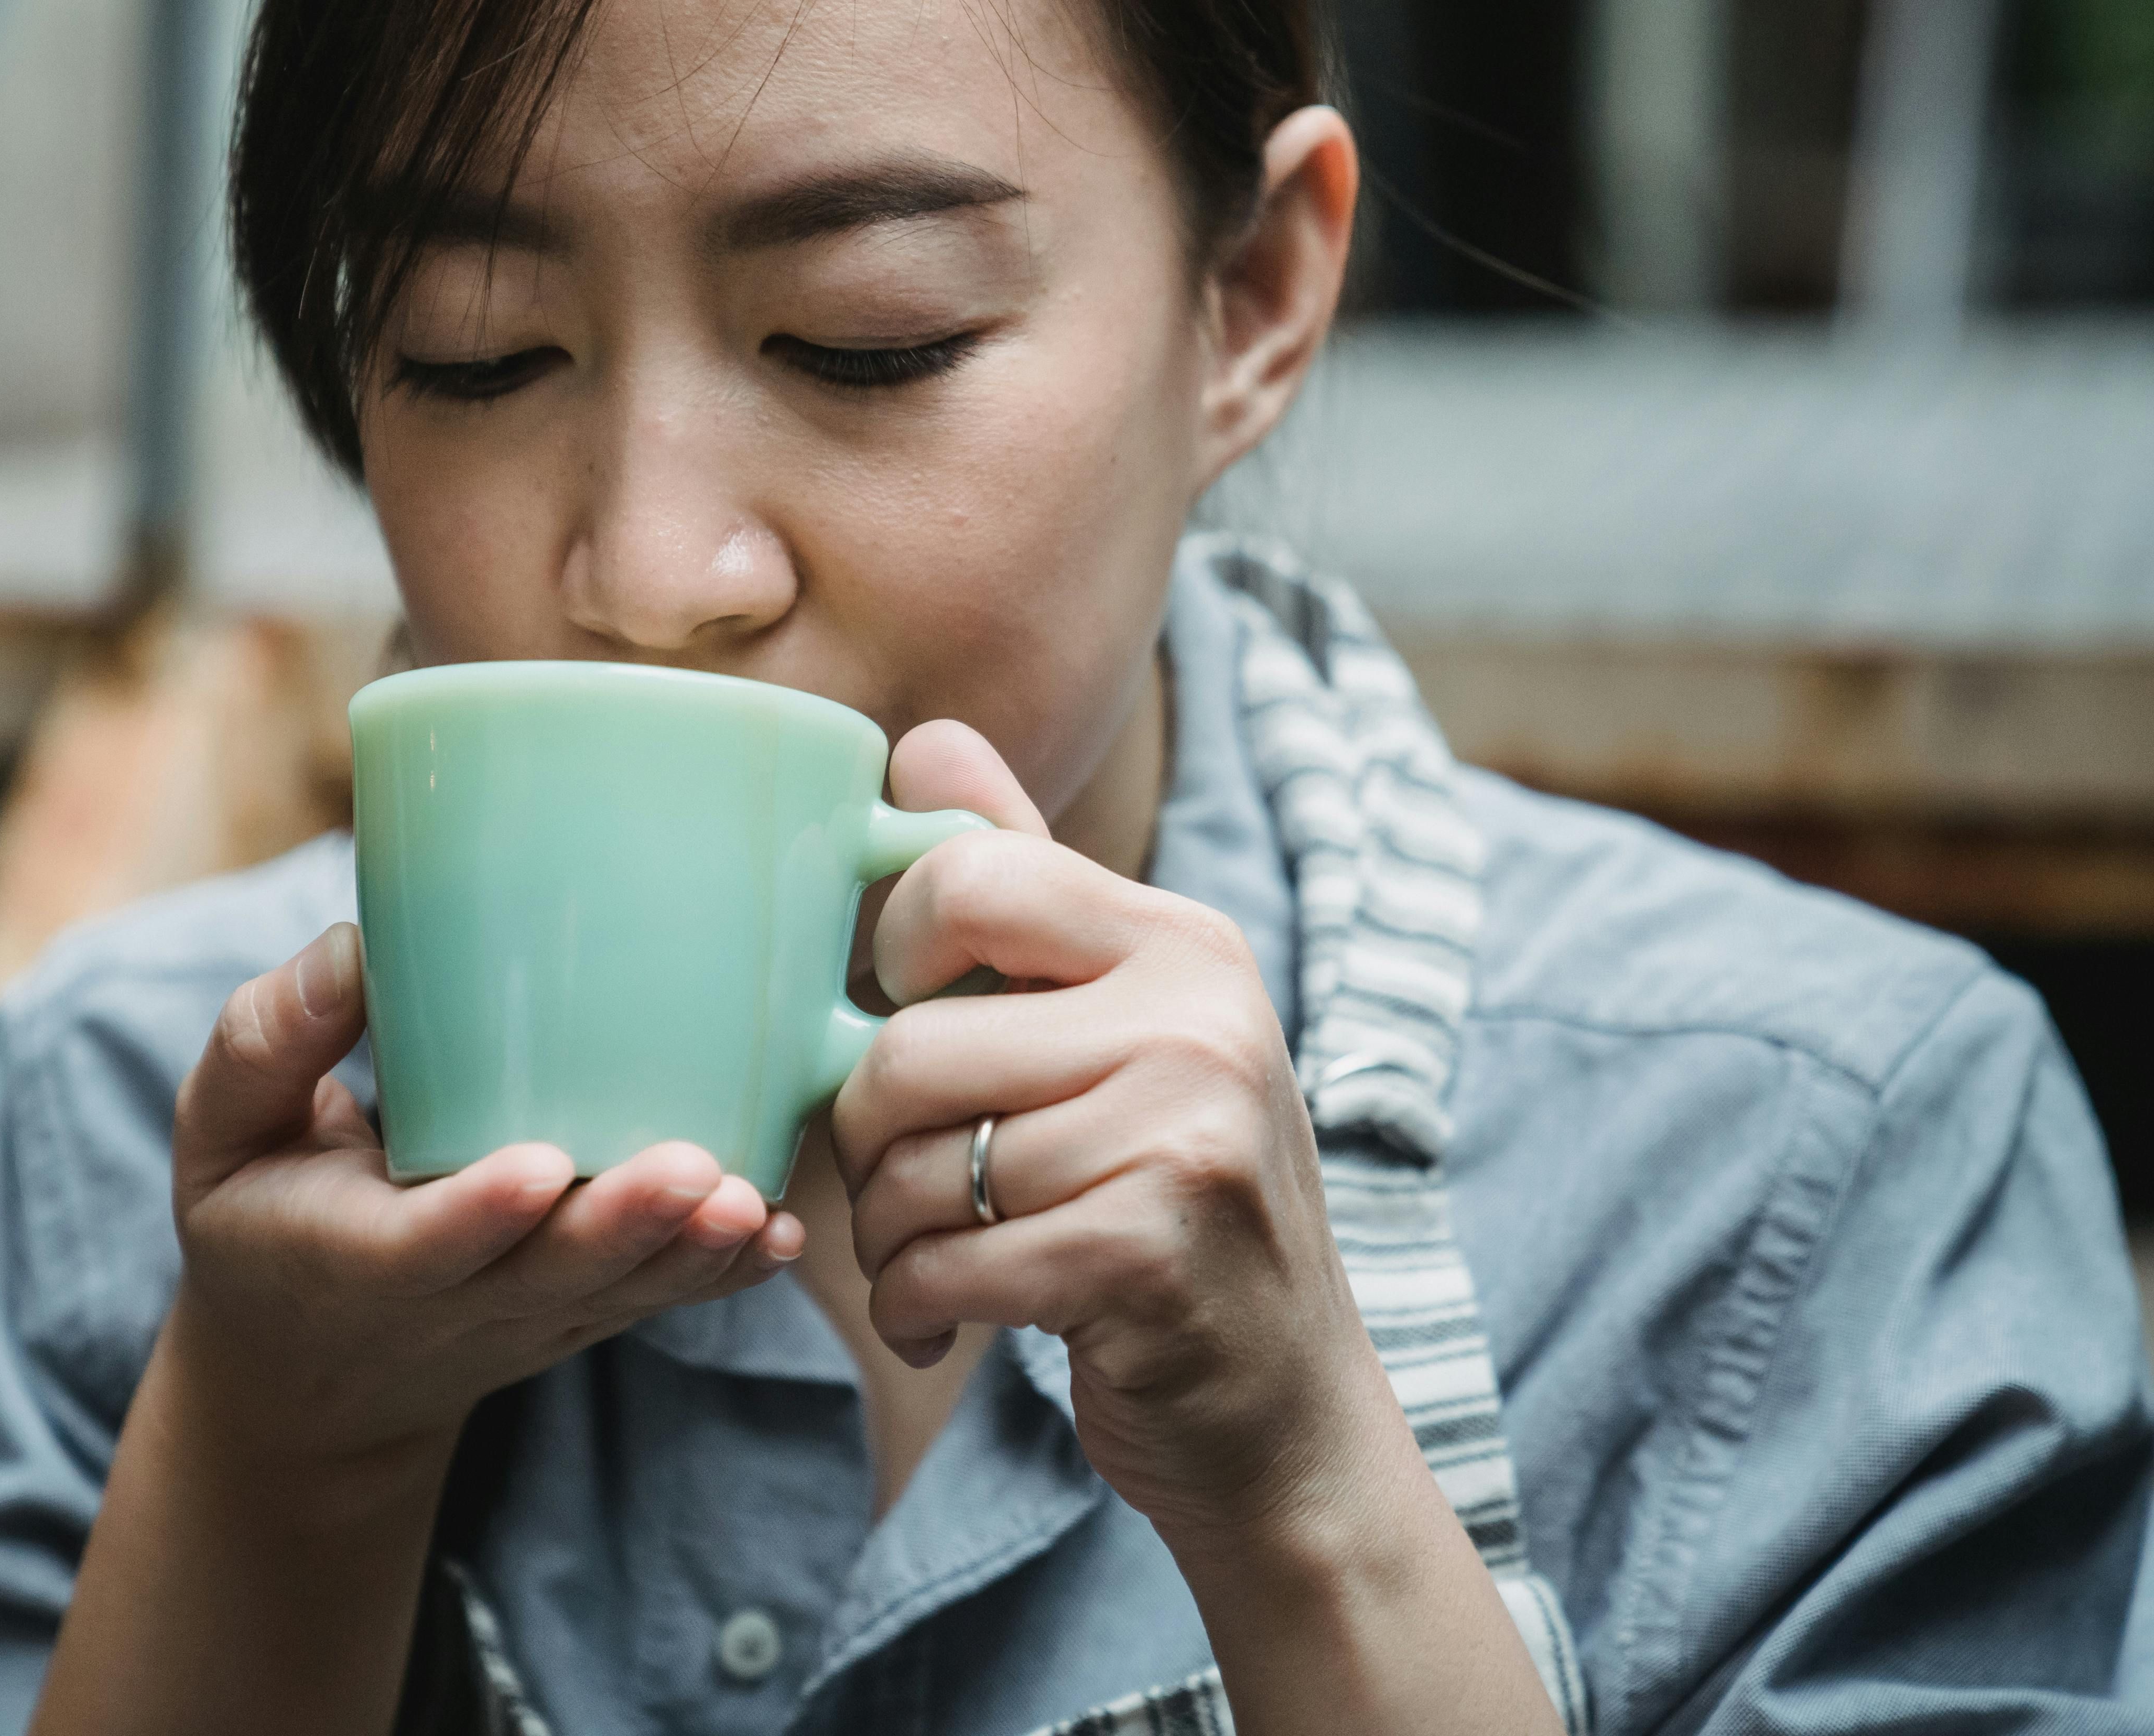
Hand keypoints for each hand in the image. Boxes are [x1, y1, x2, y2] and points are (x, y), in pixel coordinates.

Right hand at [167, 923, 803, 1475]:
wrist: (309, 1379)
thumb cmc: (264, 1214)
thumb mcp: (220, 1137)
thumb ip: (268, 1044)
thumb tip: (354, 951)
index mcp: (353, 1257)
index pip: (421, 1245)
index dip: (481, 1213)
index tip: (539, 1167)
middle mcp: (453, 1302)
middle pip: (549, 1275)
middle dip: (622, 1228)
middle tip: (696, 1175)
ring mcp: (528, 1318)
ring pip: (619, 1295)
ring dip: (690, 1254)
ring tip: (753, 1203)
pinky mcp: (581, 1315)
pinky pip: (657, 1302)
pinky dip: (721, 1276)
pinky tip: (780, 1236)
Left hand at [830, 722, 1381, 1559]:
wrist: (1286, 1411)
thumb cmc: (1169, 1203)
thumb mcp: (1123, 1026)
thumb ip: (1025, 885)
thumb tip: (922, 742)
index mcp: (1181, 941)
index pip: (964, 875)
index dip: (891, 955)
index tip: (909, 1017)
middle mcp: (1200, 1019)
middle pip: (908, 1046)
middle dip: (867, 1140)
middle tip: (908, 1185)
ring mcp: (1186, 1136)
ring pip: (916, 1169)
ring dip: (890, 1238)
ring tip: (939, 1256)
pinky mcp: (1151, 1256)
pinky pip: (945, 1262)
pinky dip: (917, 1303)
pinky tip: (950, 1315)